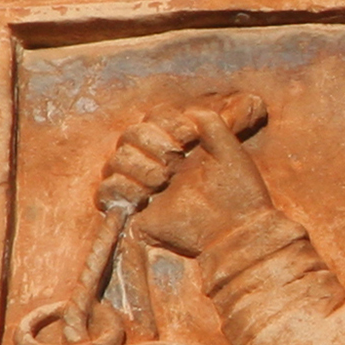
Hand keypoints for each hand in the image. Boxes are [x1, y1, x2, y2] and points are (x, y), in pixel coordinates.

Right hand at [102, 101, 273, 256]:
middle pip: (128, 136)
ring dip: (136, 166)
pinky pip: (105, 192)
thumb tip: (188, 112)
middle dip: (149, 142)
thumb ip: (211, 121)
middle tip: (174, 163)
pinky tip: (143, 194)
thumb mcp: (230, 149)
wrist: (236, 232)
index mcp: (179, 145)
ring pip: (114, 161)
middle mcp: (158, 162)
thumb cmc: (238, 192)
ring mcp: (145, 186)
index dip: (166, 122)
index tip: (190, 138)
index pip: (153, 118)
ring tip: (161, 181)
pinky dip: (118, 187)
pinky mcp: (135, 211)